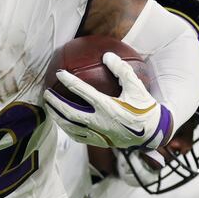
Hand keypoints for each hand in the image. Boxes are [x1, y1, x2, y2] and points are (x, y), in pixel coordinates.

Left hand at [43, 53, 172, 152]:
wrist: (152, 133)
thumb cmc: (144, 107)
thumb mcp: (137, 87)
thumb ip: (122, 70)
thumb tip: (107, 55)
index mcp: (108, 107)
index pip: (83, 92)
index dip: (69, 81)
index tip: (59, 73)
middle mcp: (100, 122)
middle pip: (70, 113)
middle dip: (55, 103)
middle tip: (46, 93)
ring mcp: (98, 134)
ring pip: (70, 127)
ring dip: (57, 117)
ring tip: (49, 108)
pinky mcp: (99, 142)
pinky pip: (78, 137)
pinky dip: (67, 129)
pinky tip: (62, 123)